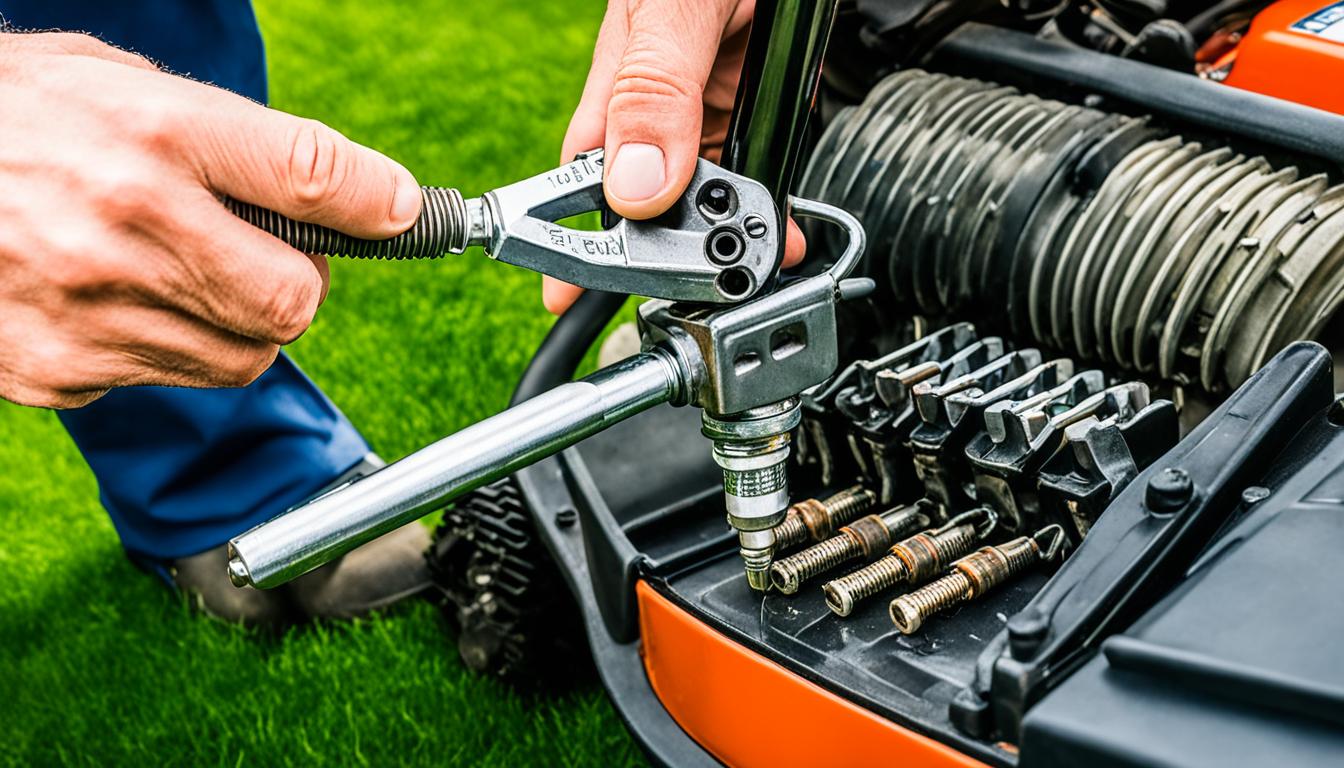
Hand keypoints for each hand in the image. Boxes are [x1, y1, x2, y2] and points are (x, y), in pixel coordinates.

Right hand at [0, 32, 421, 407]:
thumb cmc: (8, 116)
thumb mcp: (116, 85)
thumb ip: (230, 139)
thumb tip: (345, 192)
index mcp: (154, 131)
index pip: (313, 173)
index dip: (379, 202)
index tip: (403, 213)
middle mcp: (128, 219)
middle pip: (294, 301)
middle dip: (296, 286)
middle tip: (267, 259)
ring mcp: (88, 304)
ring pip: (241, 358)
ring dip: (235, 326)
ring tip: (177, 275)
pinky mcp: (56, 366)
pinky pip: (165, 378)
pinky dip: (162, 348)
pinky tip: (112, 299)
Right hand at [547, 0, 805, 313]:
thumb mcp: (678, 6)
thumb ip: (655, 87)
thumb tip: (633, 186)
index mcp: (620, 74)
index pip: (582, 173)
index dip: (572, 238)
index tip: (562, 295)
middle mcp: (657, 94)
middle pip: (649, 195)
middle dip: (671, 249)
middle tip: (701, 287)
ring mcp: (706, 94)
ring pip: (703, 187)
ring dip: (727, 231)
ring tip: (754, 264)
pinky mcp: (751, 92)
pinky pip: (750, 162)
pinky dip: (766, 201)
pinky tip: (782, 226)